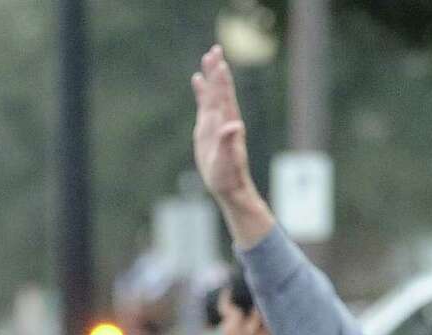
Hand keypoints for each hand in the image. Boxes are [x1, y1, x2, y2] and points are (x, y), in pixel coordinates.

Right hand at [192, 46, 256, 206]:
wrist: (228, 187)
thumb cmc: (228, 176)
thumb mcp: (227, 161)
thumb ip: (229, 142)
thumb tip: (234, 126)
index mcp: (227, 124)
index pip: (224, 97)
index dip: (221, 80)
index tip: (219, 61)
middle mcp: (223, 120)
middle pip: (219, 90)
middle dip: (217, 71)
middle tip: (215, 49)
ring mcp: (216, 123)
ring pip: (213, 94)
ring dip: (211, 76)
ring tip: (208, 56)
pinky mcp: (208, 129)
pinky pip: (205, 104)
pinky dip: (202, 91)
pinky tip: (197, 79)